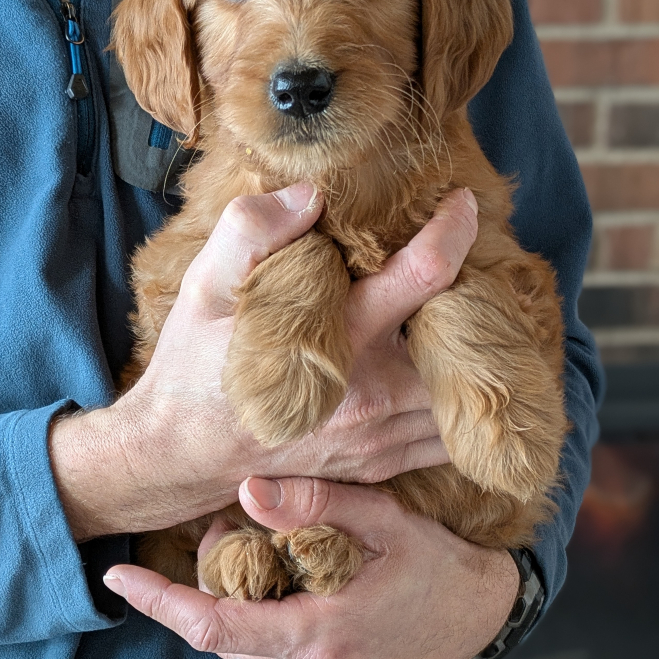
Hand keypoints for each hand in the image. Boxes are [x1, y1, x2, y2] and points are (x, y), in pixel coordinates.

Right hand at [52, 183, 478, 540]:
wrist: (178, 455)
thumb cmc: (192, 368)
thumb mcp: (202, 289)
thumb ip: (249, 232)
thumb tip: (310, 194)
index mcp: (334, 344)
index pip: (422, 276)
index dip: (453, 231)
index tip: (463, 204)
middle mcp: (370, 397)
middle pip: (467, 341)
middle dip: (480, 299)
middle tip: (476, 264)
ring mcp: (380, 440)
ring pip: (467, 394)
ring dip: (475, 352)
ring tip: (463, 313)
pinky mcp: (381, 465)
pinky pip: (449, 434)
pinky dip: (460, 397)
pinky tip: (441, 364)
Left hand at [102, 476, 520, 658]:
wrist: (478, 617)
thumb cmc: (433, 562)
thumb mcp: (385, 520)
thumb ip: (316, 505)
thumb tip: (244, 492)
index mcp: (322, 637)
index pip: (214, 628)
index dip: (158, 601)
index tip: (115, 577)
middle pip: (221, 632)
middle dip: (211, 579)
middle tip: (236, 528)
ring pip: (239, 648)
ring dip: (240, 602)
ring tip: (278, 558)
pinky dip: (261, 625)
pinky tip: (295, 593)